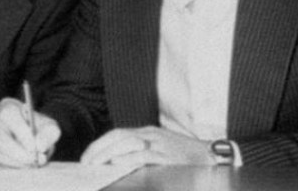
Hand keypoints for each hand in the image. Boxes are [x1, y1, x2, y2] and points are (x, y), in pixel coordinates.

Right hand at [0, 97, 58, 167]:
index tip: (35, 148)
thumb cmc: (40, 129)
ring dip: (18, 162)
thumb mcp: (50, 127)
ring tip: (33, 162)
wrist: (32, 137)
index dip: (22, 133)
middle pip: (1, 140)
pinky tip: (23, 163)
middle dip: (20, 154)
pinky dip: (13, 166)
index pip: (9, 116)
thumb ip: (49, 134)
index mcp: (8, 106)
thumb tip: (40, 146)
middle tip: (35, 161)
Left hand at [80, 126, 214, 166]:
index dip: (100, 144)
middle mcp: (151, 135)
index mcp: (148, 133)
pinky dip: (127, 158)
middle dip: (98, 149)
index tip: (88, 157)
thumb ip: (141, 154)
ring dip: (107, 153)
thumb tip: (118, 163)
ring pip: (126, 143)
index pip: (117, 134)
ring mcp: (159, 144)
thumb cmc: (186, 157)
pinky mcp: (166, 156)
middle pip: (117, 137)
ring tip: (95, 164)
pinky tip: (117, 164)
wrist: (211, 156)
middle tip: (86, 163)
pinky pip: (142, 155)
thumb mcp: (161, 150)